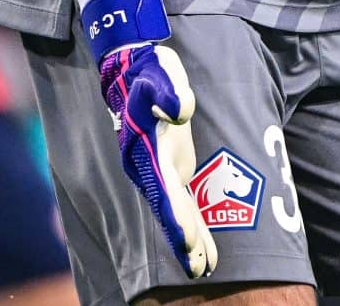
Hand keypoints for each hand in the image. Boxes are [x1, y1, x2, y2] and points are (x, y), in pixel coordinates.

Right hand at [99, 40, 216, 278]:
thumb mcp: (162, 73)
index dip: (175, 217)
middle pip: (169, 210)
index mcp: (147, 150)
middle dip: (184, 239)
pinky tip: (205, 247)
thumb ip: (172, 90)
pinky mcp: (171, 169)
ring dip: (190, 239)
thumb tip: (182, 110)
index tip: (187, 241)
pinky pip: (182, 203)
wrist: (134, 70)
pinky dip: (193, 225)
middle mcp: (149, 167)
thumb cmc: (151, 72)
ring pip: (176, 212)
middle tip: (199, 269)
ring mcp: (159, 171)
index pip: (164, 190)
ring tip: (204, 268)